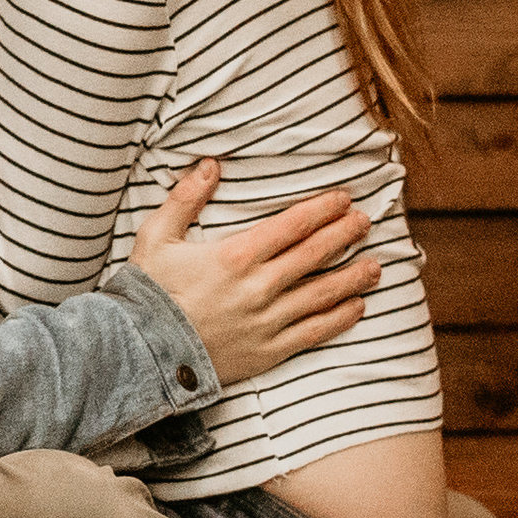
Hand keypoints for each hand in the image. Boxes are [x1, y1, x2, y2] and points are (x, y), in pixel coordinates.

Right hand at [127, 163, 378, 390]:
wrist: (142, 352)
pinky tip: (358, 307)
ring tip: (375, 265)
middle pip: (314, 254)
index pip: (292, 225)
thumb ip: (184, 198)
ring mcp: (267, 321)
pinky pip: (314, 332)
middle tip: (365, 221)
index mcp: (236, 255)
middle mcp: (259, 287)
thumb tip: (209, 165)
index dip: (322, 209)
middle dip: (345, 234)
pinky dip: (340, 319)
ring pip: (322, 293)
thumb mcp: (156, 236)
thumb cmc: (148, 292)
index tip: (344, 199)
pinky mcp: (269, 351)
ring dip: (352, 277)